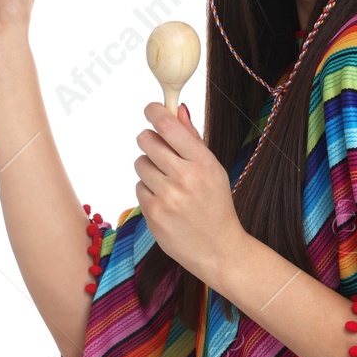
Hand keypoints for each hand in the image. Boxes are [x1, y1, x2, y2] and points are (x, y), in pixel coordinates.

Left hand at [135, 102, 247, 284]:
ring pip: (140, 163)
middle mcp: (184, 177)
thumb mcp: (212, 169)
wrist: (218, 248)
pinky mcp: (153, 213)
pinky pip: (139, 187)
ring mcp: (167, 196)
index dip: (155, 112)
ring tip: (167, 182)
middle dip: (149, 140)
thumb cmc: (215, 204)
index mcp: (203, 162)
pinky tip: (165, 200)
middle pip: (146, 140)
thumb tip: (177, 109)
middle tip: (157, 148)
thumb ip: (192, 139)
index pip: (169, 126)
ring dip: (149, 168)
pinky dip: (148, 190)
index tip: (151, 108)